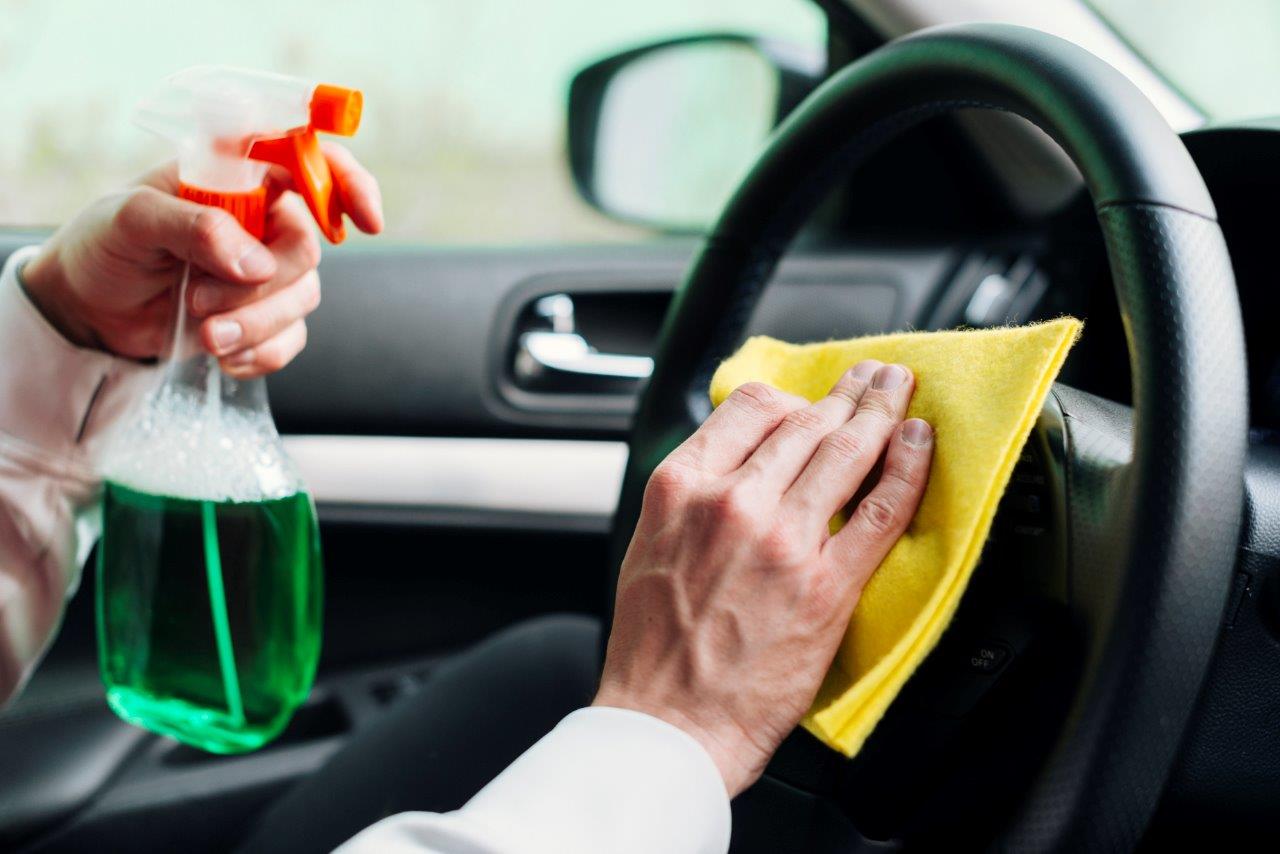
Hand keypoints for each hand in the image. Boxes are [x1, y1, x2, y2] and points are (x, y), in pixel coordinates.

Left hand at [20, 142, 383, 377]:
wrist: (88, 309)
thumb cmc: (104, 245)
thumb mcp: (131, 219)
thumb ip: (193, 226)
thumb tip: (254, 261)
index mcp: (238, 175)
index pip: (312, 163)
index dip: (349, 184)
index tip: (365, 223)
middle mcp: (261, 219)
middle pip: (307, 250)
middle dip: (263, 287)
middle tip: (200, 301)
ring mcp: (266, 271)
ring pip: (303, 299)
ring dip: (255, 324)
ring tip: (203, 335)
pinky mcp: (262, 317)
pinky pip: (290, 339)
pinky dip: (261, 354)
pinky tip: (222, 356)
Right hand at [594, 362, 933, 794]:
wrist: (667, 722)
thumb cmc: (654, 647)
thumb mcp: (650, 545)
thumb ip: (693, 496)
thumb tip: (737, 465)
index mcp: (682, 486)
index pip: (751, 407)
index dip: (792, 398)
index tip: (812, 403)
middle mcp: (732, 500)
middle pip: (806, 421)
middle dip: (848, 393)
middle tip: (874, 379)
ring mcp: (784, 539)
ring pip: (846, 451)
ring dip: (882, 411)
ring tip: (900, 392)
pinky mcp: (827, 584)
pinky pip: (880, 508)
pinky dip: (908, 466)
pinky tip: (920, 442)